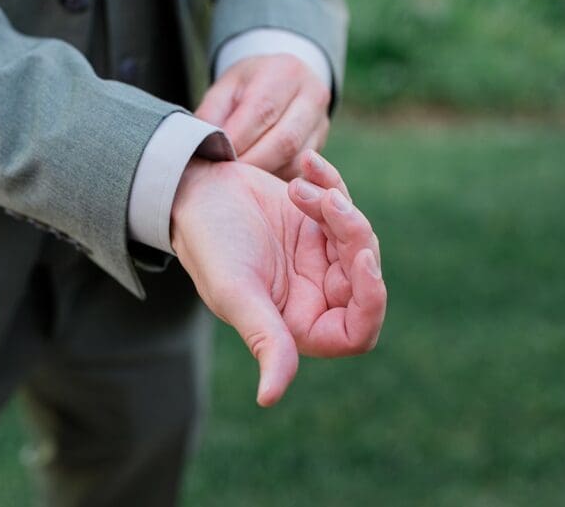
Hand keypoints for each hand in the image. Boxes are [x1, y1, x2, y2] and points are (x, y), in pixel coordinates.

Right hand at [171, 150, 386, 406]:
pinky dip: (331, 181)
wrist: (192, 189)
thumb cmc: (207, 244)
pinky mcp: (317, 221)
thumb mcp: (235, 293)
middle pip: (364, 276)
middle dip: (354, 236)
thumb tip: (270, 398)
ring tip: (299, 187)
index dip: (372, 302)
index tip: (363, 259)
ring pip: (358, 236)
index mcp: (296, 323)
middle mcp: (312, 293)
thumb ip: (264, 339)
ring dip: (338, 205)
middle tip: (330, 205)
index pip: (357, 331)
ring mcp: (317, 257)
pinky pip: (344, 203)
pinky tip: (308, 166)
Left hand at [195, 54, 330, 178]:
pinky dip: (275, 181)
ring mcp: (322, 122)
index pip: (262, 111)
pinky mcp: (321, 146)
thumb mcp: (226, 88)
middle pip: (285, 140)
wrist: (283, 80)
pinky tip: (256, 185)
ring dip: (264, 176)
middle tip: (226, 178)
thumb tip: (199, 146)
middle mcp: (312, 96)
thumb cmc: (249, 85)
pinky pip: (301, 172)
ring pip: (296, 161)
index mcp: (284, 73)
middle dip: (252, 164)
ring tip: (238, 184)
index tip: (216, 159)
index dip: (238, 140)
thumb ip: (211, 114)